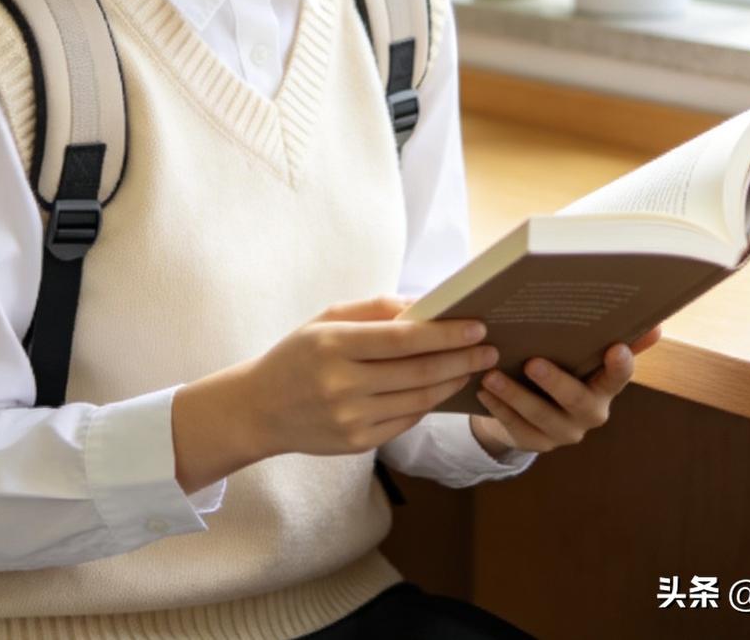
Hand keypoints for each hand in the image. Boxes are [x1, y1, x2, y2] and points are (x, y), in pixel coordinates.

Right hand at [239, 294, 499, 459]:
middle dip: (460, 359)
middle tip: (489, 348)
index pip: (400, 339)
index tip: (476, 326)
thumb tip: (423, 306)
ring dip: (451, 382)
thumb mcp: (326, 319)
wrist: (260, 409)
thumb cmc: (298, 354)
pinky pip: (405, 422)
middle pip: (417, 372)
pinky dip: (429, 403)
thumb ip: (374, 309)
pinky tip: (442, 387)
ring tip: (473, 366)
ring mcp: (350, 419)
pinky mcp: (357, 444)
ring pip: (417, 400)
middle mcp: (341, 385)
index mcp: (332, 345)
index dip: (443, 334)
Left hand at [472, 324, 663, 455]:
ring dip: (515, 395)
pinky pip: (517, 430)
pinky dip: (499, 409)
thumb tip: (657, 323)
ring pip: (541, 416)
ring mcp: (564, 433)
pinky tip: (483, 390)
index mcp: (604, 387)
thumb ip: (612, 337)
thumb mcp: (583, 354)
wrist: (535, 409)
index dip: (620, 365)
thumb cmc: (563, 368)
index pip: (619, 377)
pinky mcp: (537, 444)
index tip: (616, 347)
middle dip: (555, 382)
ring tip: (492, 374)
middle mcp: (590, 413)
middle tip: (532, 362)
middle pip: (577, 400)